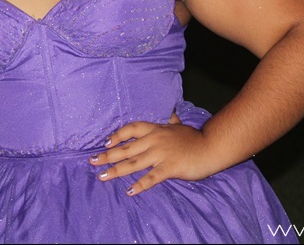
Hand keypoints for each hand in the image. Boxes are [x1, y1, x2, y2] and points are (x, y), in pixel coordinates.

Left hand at [89, 113, 220, 195]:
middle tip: (92, 161)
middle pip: (126, 148)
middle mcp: (155, 140)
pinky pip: (151, 177)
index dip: (117, 135)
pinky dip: (140, 185)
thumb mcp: (179, 126)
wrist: (211, 147)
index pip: (131, 129)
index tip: (106, 142)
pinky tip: (130, 191)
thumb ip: (171, 121)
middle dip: (108, 155)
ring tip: (103, 176)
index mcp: (156, 129)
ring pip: (133, 162)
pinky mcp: (169, 168)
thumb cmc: (194, 138)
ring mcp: (161, 154)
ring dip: (116, 170)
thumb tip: (170, 113)